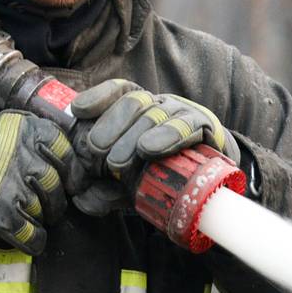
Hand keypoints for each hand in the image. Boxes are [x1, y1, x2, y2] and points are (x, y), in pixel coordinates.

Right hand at [0, 111, 74, 254]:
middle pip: (58, 187)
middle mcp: (29, 160)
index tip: (67, 180)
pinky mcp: (4, 216)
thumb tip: (52, 152)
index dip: (69, 170)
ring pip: (46, 212)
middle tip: (47, 203)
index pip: (67, 153)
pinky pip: (32, 235)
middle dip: (55, 199)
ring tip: (29, 216)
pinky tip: (31, 239)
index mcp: (31, 132)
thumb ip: (30, 134)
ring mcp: (18, 190)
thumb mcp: (3, 124)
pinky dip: (35, 240)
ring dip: (41, 217)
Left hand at [71, 79, 234, 178]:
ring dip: (132, 135)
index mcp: (139, 110)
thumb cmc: (164, 178)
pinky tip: (148, 148)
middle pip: (133, 101)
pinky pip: (185, 125)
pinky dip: (165, 135)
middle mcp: (159, 105)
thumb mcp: (130, 185)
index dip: (98, 96)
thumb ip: (107, 191)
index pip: (119, 91)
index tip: (77, 111)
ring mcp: (181, 113)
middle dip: (110, 124)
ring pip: (155, 113)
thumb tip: (82, 201)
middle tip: (95, 150)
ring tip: (116, 162)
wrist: (214, 185)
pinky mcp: (204, 126)